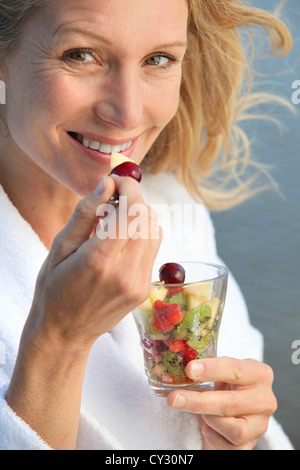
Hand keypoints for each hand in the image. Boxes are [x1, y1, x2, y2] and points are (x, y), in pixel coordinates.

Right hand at [25, 175, 161, 350]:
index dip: (128, 187)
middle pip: (148, 218)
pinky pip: (153, 249)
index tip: (116, 181)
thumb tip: (107, 183)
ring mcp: (138, 284)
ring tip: (115, 221)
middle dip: (134, 199)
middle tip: (112, 199)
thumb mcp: (59, 247)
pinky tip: (121, 240)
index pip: (131, 211)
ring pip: (155, 231)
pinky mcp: (144, 289)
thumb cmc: (54, 288)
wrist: (65, 332)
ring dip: (139, 217)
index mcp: (99, 260)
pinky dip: (141, 235)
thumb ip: (85, 213)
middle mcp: (125, 273)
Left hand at [167, 357, 276, 449]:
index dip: (211, 369)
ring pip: (234, 429)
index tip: (190, 369)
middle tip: (174, 398)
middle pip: (230, 403)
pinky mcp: (252, 444)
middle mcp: (265, 399)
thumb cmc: (226, 387)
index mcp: (259, 373)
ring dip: (210, 420)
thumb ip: (205, 370)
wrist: (236, 412)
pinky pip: (229, 446)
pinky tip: (207, 427)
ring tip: (202, 414)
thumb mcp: (220, 373)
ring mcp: (261, 424)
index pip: (234, 369)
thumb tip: (178, 369)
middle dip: (198, 401)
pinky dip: (213, 436)